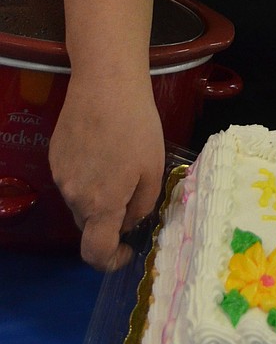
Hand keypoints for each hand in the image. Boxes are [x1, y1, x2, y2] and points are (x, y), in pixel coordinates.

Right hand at [49, 74, 164, 270]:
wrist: (105, 83)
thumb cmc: (137, 125)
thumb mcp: (153, 168)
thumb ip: (142, 205)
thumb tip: (130, 222)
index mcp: (101, 205)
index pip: (96, 252)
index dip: (112, 260)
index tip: (128, 250)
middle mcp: (74, 196)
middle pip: (90, 225)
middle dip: (110, 220)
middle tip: (133, 192)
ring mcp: (61, 175)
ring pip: (81, 200)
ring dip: (99, 194)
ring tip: (120, 161)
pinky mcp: (55, 155)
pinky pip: (72, 178)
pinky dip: (88, 174)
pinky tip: (103, 147)